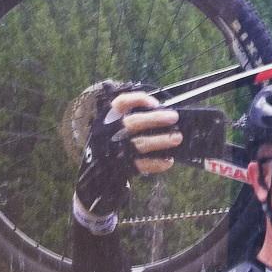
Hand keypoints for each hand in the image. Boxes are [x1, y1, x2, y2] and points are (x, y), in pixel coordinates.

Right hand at [74, 88, 179, 218]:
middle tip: (173, 117)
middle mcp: (111, 133)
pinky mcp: (123, 167)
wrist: (95, 171)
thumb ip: (133, 117)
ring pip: (140, 144)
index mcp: (109, 119)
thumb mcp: (113, 125)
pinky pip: (142, 165)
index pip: (121, 103)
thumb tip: (163, 113)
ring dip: (161, 140)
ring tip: (177, 138)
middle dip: (156, 119)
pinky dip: (157, 163)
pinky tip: (168, 160)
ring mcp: (117, 151)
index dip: (138, 100)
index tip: (155, 103)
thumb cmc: (112, 142)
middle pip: (134, 123)